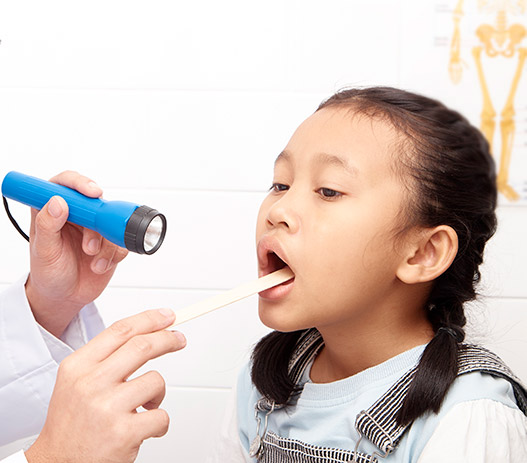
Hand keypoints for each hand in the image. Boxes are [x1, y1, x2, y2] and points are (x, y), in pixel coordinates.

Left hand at [25, 171, 128, 336]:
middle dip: (96, 226)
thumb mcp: (43, 251)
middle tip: (90, 245)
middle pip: (96, 203)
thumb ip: (47, 225)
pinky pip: (121, 241)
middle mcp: (76, 215)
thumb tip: (57, 201)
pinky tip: (99, 266)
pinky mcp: (110, 242)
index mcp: (53, 210)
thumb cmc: (48, 273)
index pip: (66, 184)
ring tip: (91, 260)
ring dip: (104, 245)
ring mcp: (95, 228)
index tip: (92, 193)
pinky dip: (113, 255)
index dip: (80, 183)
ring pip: (111, 224)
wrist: (65, 297)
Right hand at [25, 308, 185, 462]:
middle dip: (167, 339)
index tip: (168, 316)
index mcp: (78, 366)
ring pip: (156, 381)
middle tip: (179, 340)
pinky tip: (144, 430)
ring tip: (145, 407)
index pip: (120, 330)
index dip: (150, 319)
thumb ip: (106, 358)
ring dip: (159, 394)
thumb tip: (146, 335)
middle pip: (142, 346)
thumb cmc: (72, 423)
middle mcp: (90, 383)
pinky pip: (161, 416)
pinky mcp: (123, 433)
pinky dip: (159, 424)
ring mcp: (107, 408)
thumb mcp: (76, 381)